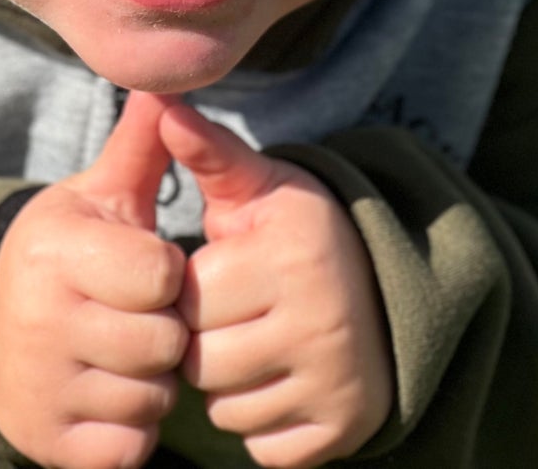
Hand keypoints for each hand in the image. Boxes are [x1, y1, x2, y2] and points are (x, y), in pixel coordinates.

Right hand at [0, 91, 187, 468]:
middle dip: (164, 331)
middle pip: (164, 342)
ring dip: (151, 382)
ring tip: (121, 352)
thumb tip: (167, 84)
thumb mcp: (97, 198)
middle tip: (133, 316)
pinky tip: (108, 394)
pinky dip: (132, 429)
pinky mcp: (48, 444)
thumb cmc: (69, 256)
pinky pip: (131, 448)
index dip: (168, 275)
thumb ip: (139, 148)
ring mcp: (41, 387)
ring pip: (152, 399)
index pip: (164, 275)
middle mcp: (40, 319)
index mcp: (55, 252)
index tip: (143, 268)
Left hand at [159, 102, 394, 468]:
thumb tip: (159, 102)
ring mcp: (338, 381)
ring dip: (227, 386)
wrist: (378, 288)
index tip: (217, 275)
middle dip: (203, 342)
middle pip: (203, 363)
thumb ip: (206, 151)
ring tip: (254, 343)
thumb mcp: (258, 185)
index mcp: (293, 255)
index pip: (190, 301)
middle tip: (233, 316)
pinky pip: (262, 448)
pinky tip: (279, 382)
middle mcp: (324, 320)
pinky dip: (260, 424)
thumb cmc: (293, 233)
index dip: (190, 292)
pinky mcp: (343, 430)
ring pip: (227, 411)